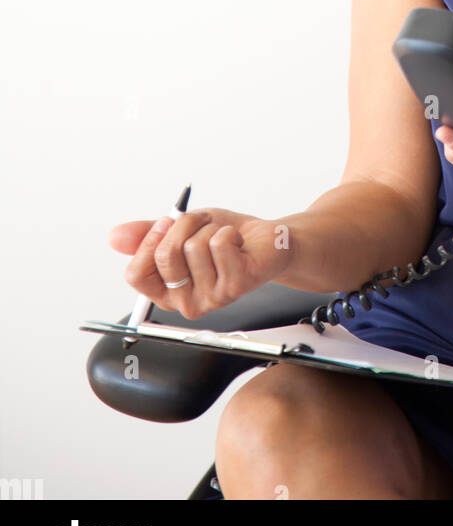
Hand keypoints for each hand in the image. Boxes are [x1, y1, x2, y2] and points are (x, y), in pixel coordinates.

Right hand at [108, 208, 292, 320]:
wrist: (265, 241)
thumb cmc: (222, 238)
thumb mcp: (179, 230)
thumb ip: (146, 235)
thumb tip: (114, 237)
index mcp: (167, 291)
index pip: (136, 274)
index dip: (149, 241)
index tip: (166, 224)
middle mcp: (186, 302)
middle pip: (165, 256)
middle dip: (184, 225)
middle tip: (201, 225)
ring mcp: (211, 297)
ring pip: (194, 246)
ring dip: (210, 226)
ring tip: (222, 235)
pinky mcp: (235, 286)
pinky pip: (219, 244)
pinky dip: (229, 231)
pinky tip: (238, 243)